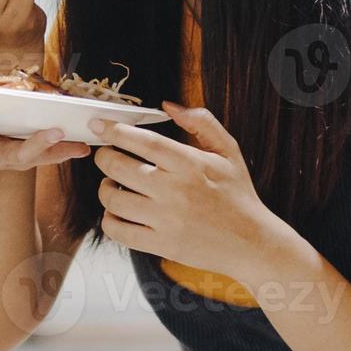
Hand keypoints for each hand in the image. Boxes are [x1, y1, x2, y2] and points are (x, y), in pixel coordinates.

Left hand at [91, 103, 298, 285]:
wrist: (252, 242)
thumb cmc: (238, 194)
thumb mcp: (228, 151)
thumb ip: (201, 122)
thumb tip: (168, 106)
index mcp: (189, 163)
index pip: (142, 141)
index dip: (114, 130)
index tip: (98, 125)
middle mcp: (174, 190)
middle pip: (117, 166)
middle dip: (104, 156)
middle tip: (107, 155)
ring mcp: (165, 219)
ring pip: (112, 198)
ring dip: (106, 187)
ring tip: (114, 184)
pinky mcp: (160, 244)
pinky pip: (118, 230)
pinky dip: (109, 219)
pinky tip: (118, 212)